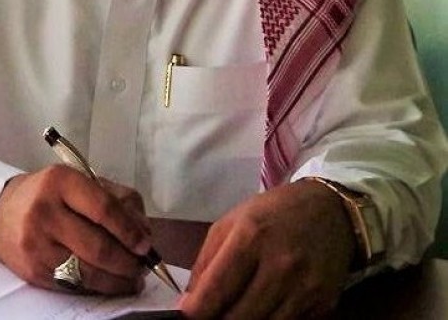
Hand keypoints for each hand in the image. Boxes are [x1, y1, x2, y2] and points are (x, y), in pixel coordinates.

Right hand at [0, 165, 152, 294]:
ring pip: (87, 272)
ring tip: (132, 278)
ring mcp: (36, 244)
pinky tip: (109, 283)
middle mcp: (45, 212)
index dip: (129, 230)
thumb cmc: (50, 195)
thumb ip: (116, 198)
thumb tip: (143, 232)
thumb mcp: (80, 182)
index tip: (145, 243)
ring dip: (117, 280)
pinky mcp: (33, 271)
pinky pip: (73, 284)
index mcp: (60, 181)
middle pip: (98, 246)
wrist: (2, 212)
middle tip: (143, 265)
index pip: (103, 209)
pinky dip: (97, 287)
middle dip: (128, 261)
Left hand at [178, 180, 355, 318]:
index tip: (186, 316)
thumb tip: (190, 301)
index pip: (218, 287)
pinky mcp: (323, 305)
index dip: (198, 310)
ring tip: (232, 314)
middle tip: (209, 318)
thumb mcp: (233, 221)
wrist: (331, 210)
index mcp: (251, 237)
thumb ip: (208, 259)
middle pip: (240, 316)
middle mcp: (280, 265)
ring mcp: (305, 288)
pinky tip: (261, 312)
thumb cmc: (274, 212)